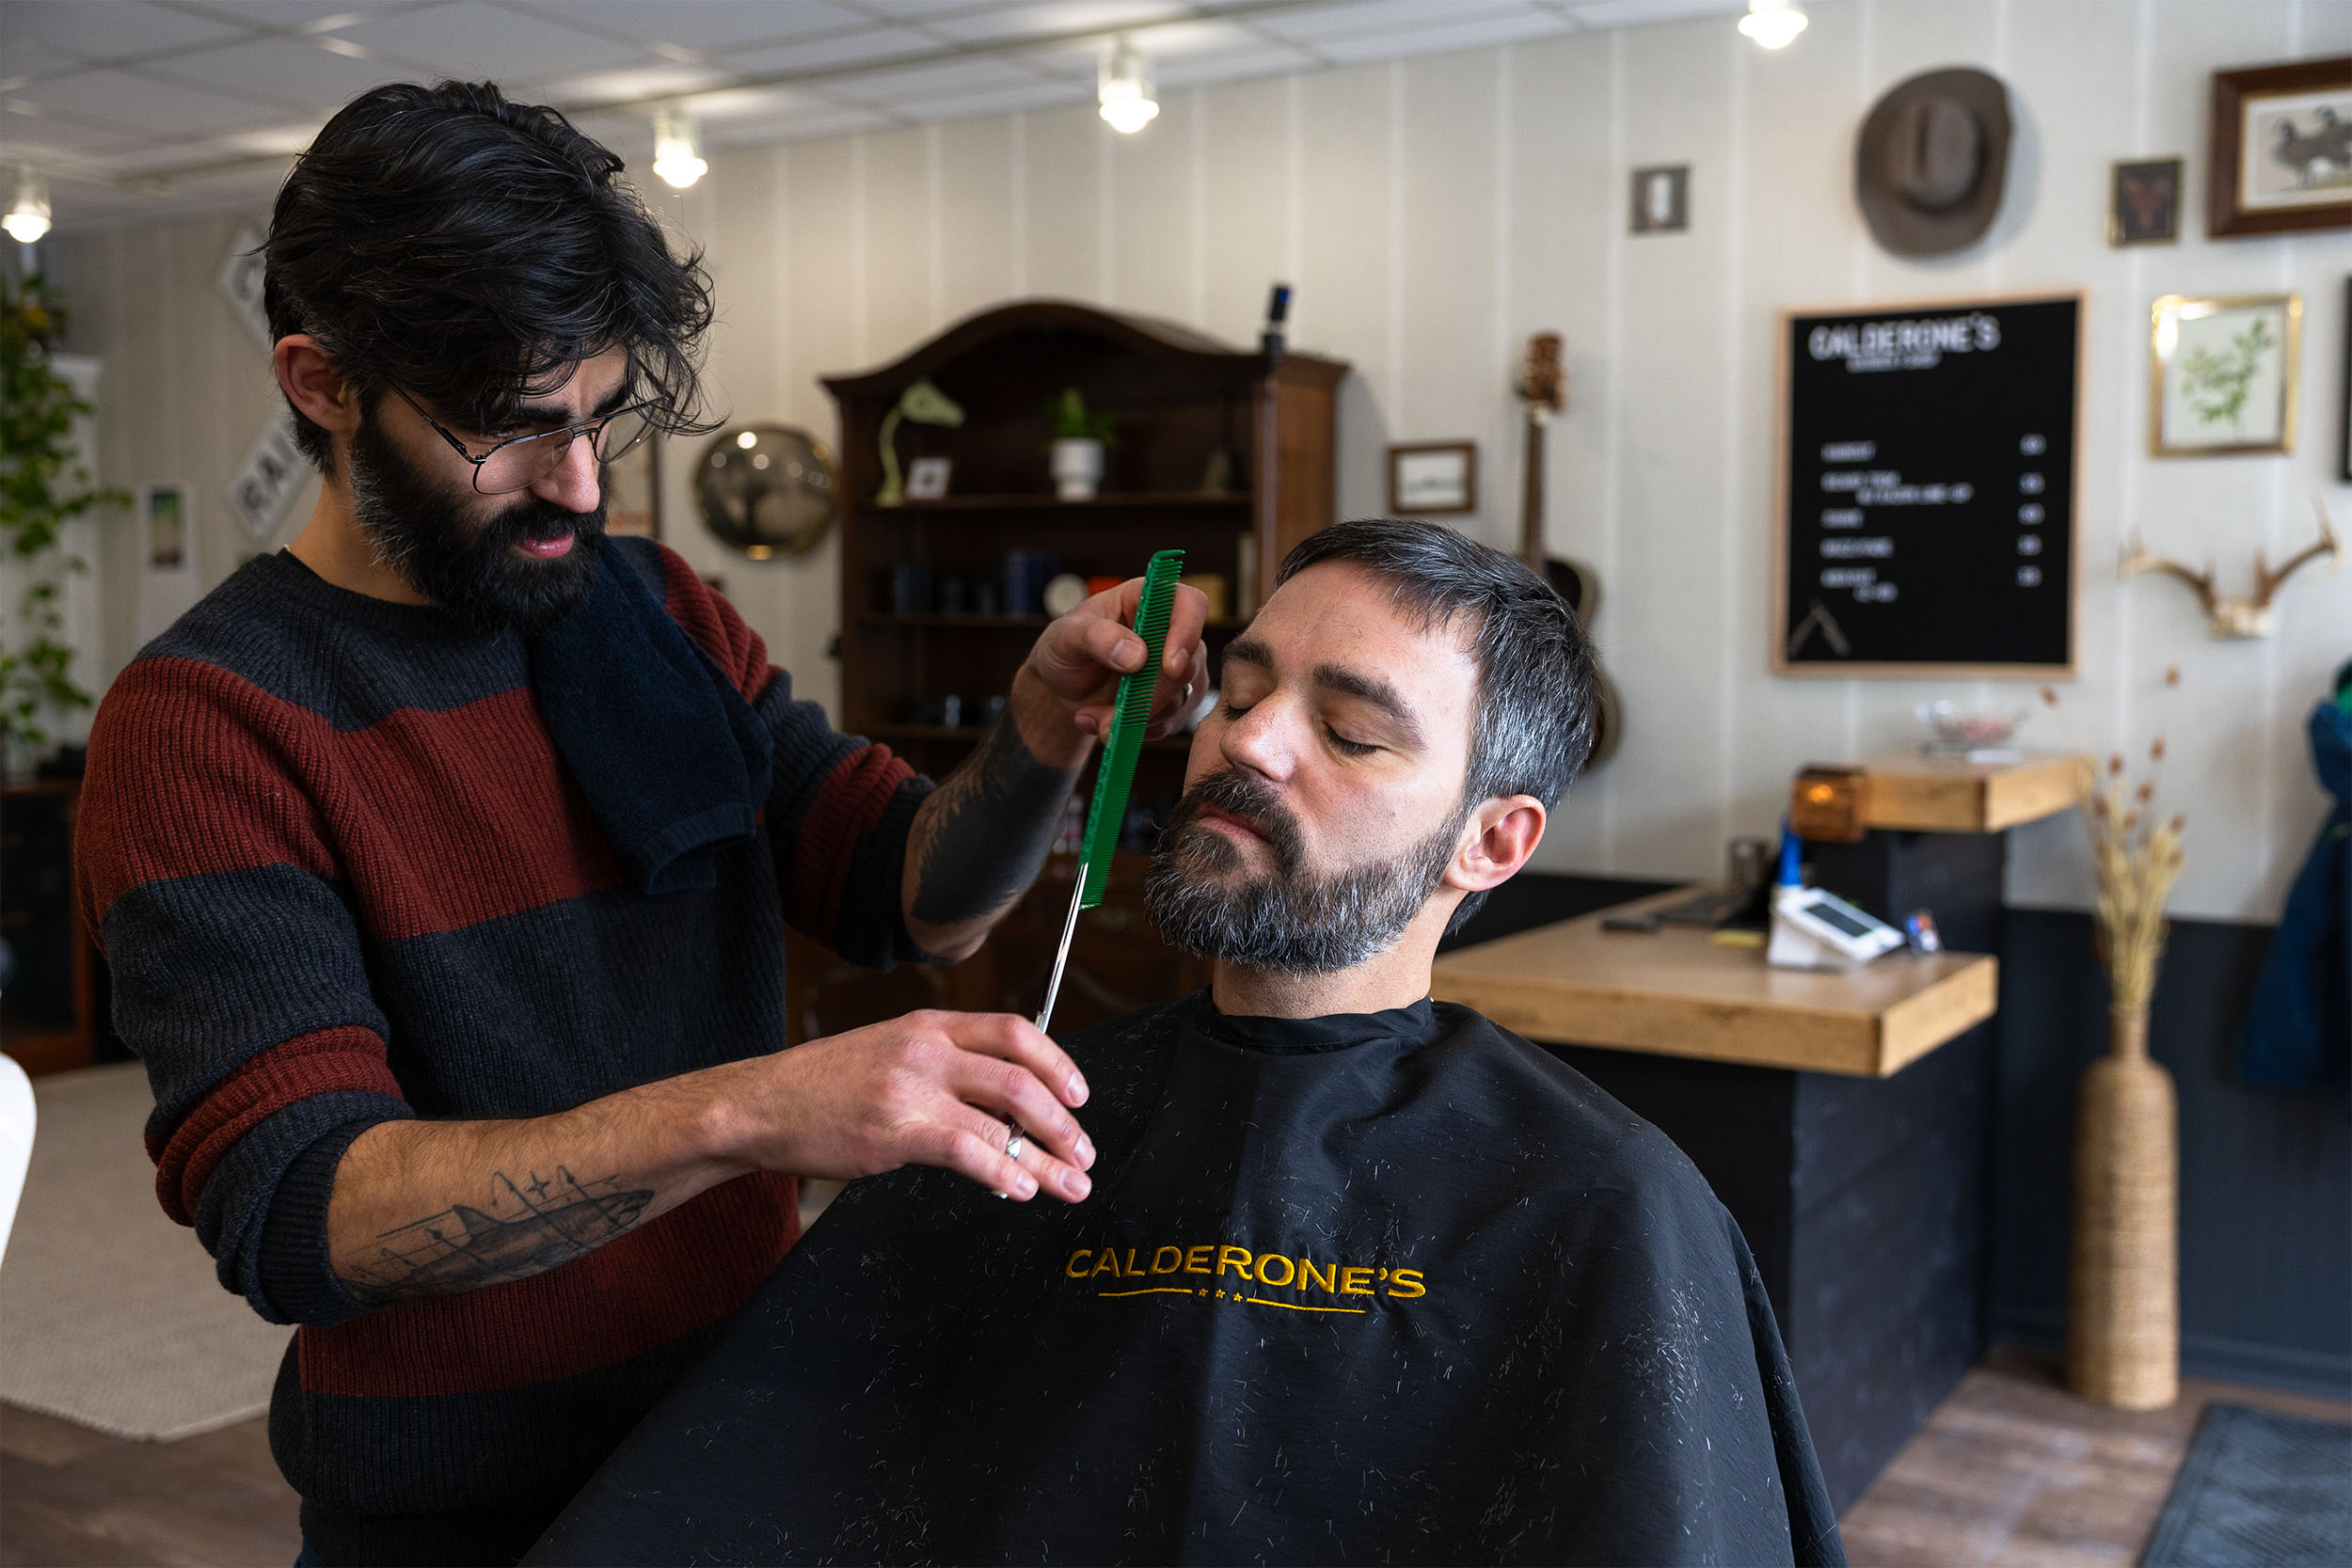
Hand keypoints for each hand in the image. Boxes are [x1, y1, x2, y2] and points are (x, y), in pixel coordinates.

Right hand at [712, 1010, 1095, 1201]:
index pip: (1015, 1031)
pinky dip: (1004, 1173)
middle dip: (1064, 1122)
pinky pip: (968, 1151)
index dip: (1058, 1063)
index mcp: (930, 1024)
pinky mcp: (894, 1131)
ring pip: (1004, 1119)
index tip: (1080, 1096)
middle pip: (1021, 1078)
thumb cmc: (824, 1085)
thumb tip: (1002, 1107)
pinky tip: (1020, 1189)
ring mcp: (911, 1089)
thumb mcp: (890, 1051)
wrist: (761, 1104)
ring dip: (1048, 1157)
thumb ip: (944, 1067)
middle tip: (1084, 1151)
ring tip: (1070, 1183)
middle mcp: (926, 1049)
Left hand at [1012, 577, 1210, 765]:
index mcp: (1147, 600)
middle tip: (1107, 719)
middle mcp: (1170, 630)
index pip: (1190, 604)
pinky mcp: (1177, 697)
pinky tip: (1108, 724)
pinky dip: (1139, 729)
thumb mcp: (1065, 637)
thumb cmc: (1063, 649)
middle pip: (1186, 664)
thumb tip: (1137, 655)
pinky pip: (1173, 720)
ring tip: (1093, 719)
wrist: (1061, 688)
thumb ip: (1096, 638)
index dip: (1187, 632)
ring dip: (1135, 718)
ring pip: (1180, 698)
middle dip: (1147, 698)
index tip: (1169, 667)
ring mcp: (1178, 665)